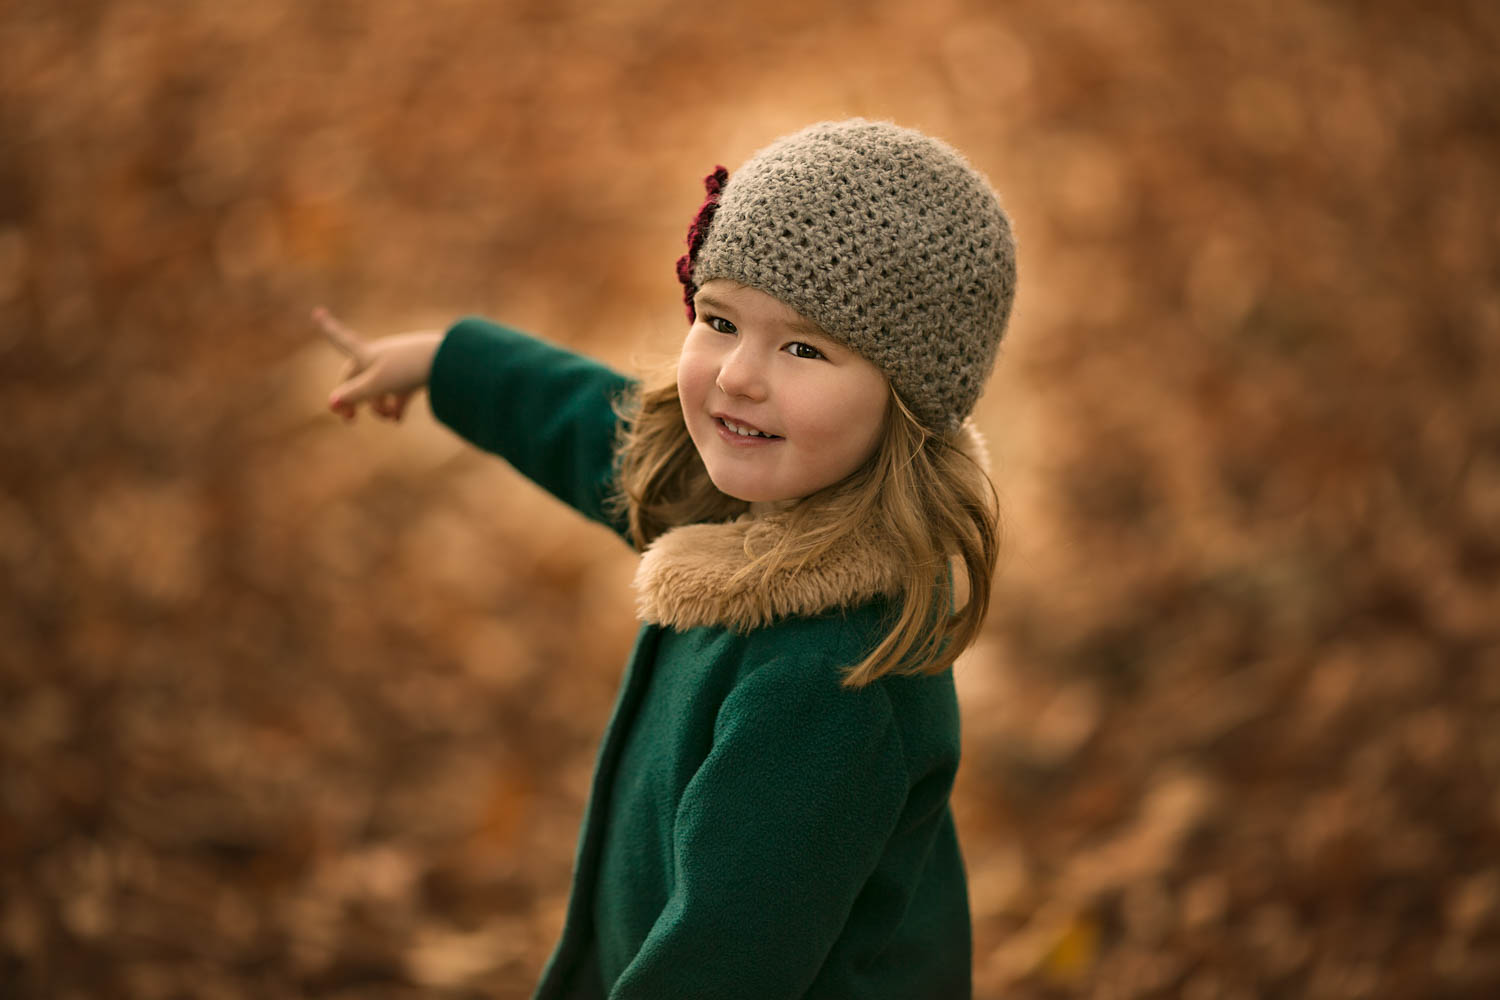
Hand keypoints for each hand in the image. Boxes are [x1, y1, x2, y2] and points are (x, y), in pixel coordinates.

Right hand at [313, 307, 442, 421]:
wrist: (449, 361)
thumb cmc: (409, 368)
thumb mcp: (377, 384)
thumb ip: (354, 394)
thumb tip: (332, 403)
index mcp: (366, 353)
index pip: (341, 339)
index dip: (328, 329)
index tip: (318, 312)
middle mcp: (380, 355)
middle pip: (357, 377)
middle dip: (352, 398)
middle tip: (350, 419)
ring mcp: (398, 365)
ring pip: (378, 388)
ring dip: (377, 405)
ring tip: (387, 417)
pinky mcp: (415, 375)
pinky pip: (399, 393)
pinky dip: (395, 406)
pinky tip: (397, 420)